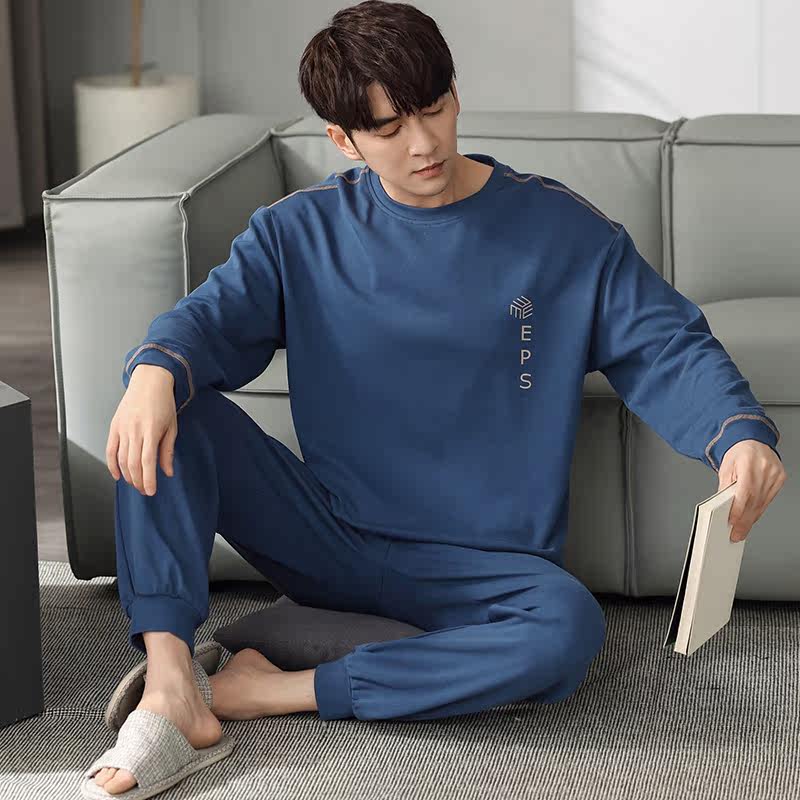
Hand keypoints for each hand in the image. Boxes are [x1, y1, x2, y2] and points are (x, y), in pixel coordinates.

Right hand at [106, 365, 177, 495]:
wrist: (149, 381)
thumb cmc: (163, 402)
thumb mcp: (172, 426)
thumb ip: (168, 450)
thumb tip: (167, 472)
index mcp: (151, 430)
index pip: (147, 462)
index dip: (148, 479)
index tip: (151, 491)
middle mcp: (134, 430)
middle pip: (133, 463)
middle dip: (138, 481)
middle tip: (145, 490)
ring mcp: (122, 428)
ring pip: (121, 459)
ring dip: (128, 475)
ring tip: (136, 483)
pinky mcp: (114, 426)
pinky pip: (110, 449)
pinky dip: (112, 465)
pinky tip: (117, 475)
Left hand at [718, 440, 786, 541]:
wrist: (752, 441)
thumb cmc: (737, 454)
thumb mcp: (725, 468)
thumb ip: (725, 487)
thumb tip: (724, 508)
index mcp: (749, 463)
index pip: (745, 492)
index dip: (738, 510)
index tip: (732, 523)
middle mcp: (765, 469)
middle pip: (755, 501)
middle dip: (744, 521)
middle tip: (736, 534)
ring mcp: (775, 474)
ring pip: (763, 503)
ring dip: (751, 518)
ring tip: (742, 530)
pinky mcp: (780, 478)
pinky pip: (768, 499)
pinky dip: (759, 510)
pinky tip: (751, 518)